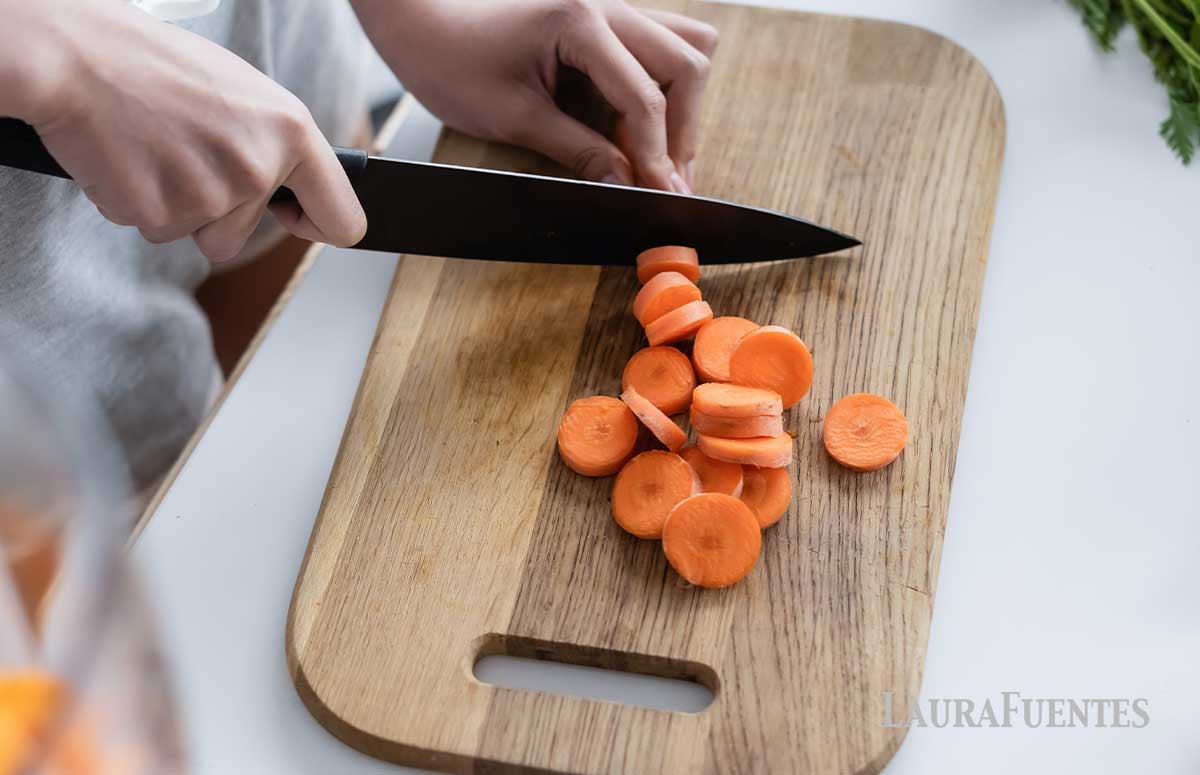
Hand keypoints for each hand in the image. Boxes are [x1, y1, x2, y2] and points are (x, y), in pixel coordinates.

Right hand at [1, 0, 365, 259]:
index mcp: (292, 133)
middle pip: (243, 237)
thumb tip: (298, 192)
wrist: (75, 55)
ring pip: (195, 234)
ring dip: (173, 207)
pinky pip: (150, 226)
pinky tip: (126, 156)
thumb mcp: (244, 93)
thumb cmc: (157, 65)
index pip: (342, 219)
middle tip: (182, 151)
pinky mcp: (158, 212)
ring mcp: (209, 195)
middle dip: (213, 212)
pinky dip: (135, 199)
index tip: (296, 219)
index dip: (319, 227)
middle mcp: (259, 169)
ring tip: (155, 149)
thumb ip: (277, 145)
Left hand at [354, 0, 716, 191]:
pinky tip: (644, 127)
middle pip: (687, 63)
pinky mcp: (604, 20)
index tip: (664, 196)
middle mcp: (606, 5)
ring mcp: (610, 7)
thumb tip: (629, 185)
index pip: (644, 98)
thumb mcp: (514, 118)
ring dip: (682, 104)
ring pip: (686, 46)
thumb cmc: (451, 61)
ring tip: (664, 157)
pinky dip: (664, 88)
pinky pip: (660, 45)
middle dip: (683, 129)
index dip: (658, 155)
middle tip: (669, 181)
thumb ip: (580, 152)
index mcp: (580, 21)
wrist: (421, 23)